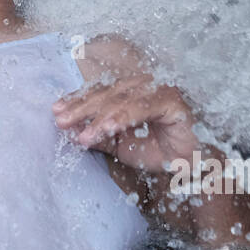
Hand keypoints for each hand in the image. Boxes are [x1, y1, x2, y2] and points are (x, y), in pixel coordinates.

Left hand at [53, 73, 200, 173]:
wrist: (193, 165)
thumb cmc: (159, 150)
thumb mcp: (121, 145)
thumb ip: (98, 136)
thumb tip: (70, 131)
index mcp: (130, 90)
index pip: (99, 91)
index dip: (77, 100)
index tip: (56, 111)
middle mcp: (143, 84)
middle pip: (106, 92)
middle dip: (81, 107)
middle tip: (61, 120)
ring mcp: (158, 89)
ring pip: (121, 99)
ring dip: (98, 117)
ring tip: (82, 135)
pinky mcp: (172, 100)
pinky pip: (142, 107)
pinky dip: (122, 117)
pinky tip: (106, 128)